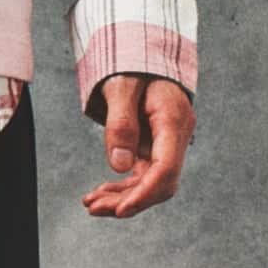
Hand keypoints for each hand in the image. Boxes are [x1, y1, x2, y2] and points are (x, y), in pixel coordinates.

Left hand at [81, 74, 195, 219]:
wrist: (141, 56)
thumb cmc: (132, 65)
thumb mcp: (121, 87)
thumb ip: (120, 123)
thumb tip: (120, 165)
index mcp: (173, 118)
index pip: (166, 168)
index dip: (144, 194)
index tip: (120, 211)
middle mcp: (176, 135)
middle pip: (160, 183)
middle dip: (128, 201)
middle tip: (93, 208)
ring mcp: (167, 144)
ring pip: (150, 184)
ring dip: (121, 198)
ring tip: (91, 204)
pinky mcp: (155, 148)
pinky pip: (142, 177)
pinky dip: (121, 188)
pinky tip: (100, 193)